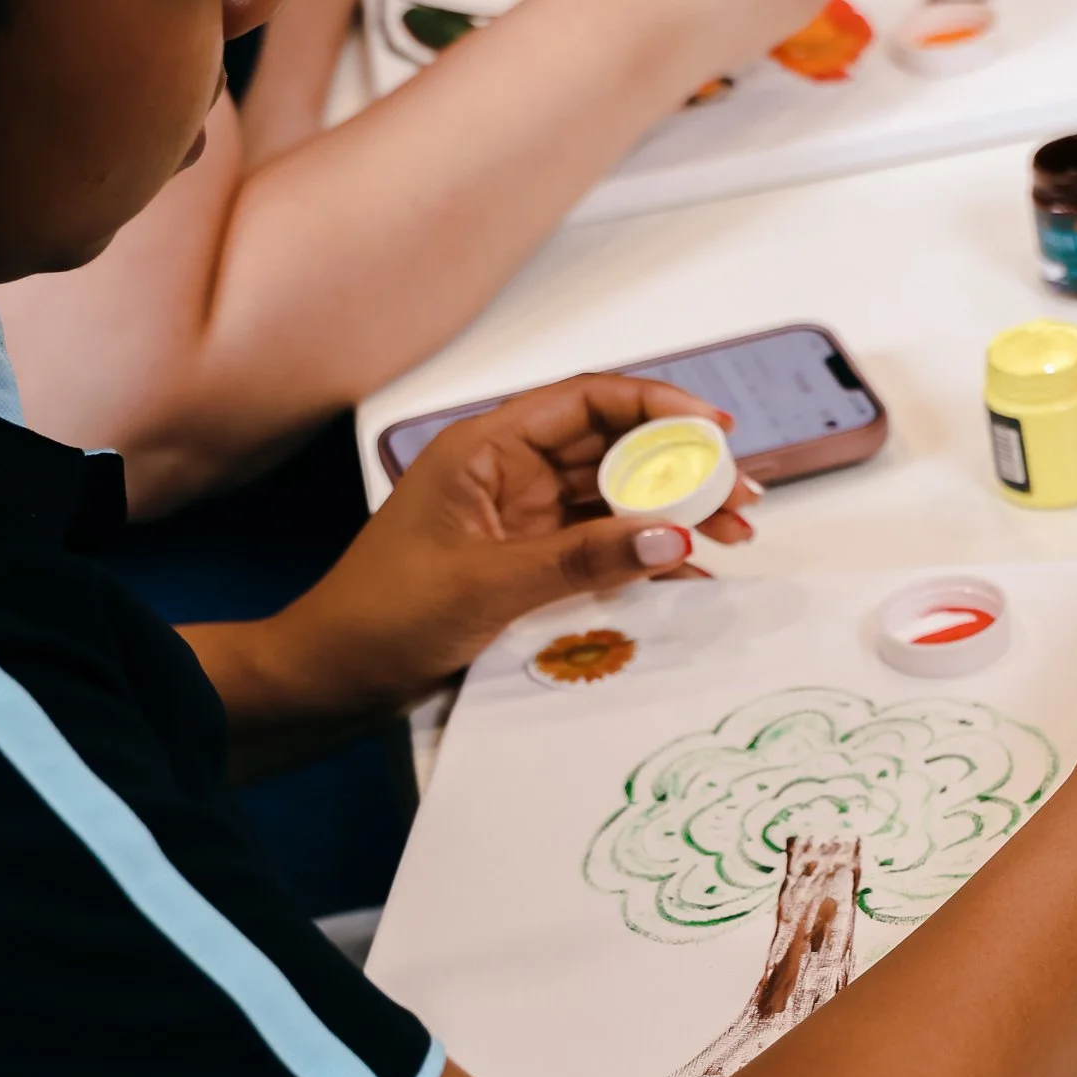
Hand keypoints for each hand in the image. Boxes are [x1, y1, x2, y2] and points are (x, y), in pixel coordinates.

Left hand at [259, 377, 755, 722]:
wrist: (334, 676)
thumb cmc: (381, 614)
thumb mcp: (489, 583)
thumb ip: (584, 558)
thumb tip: (672, 535)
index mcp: (487, 447)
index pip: (587, 400)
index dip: (657, 404)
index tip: (716, 429)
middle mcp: (510, 472)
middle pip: (614, 448)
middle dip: (683, 467)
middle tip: (743, 499)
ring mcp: (522, 518)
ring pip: (616, 498)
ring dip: (675, 513)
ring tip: (734, 536)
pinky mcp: (528, 561)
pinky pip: (601, 545)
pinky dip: (645, 555)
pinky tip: (689, 571)